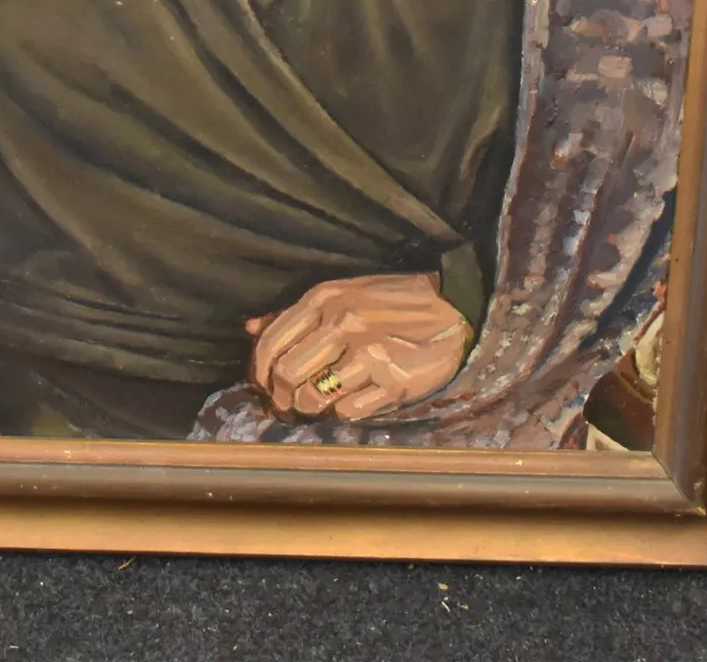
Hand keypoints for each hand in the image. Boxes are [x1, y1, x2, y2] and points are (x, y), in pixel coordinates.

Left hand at [244, 272, 473, 421]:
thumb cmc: (393, 301)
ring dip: (311, 409)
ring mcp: (369, 352)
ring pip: (313, 399)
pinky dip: (343, 413)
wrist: (455, 307)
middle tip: (287, 406)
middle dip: (280, 398)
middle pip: (286, 376)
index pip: (270, 343)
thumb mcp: (342, 293)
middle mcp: (343, 323)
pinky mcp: (394, 380)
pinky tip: (352, 401)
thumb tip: (251, 328)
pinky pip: (348, 412)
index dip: (259, 373)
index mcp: (324, 299)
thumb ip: (295, 313)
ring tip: (319, 405)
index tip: (264, 387)